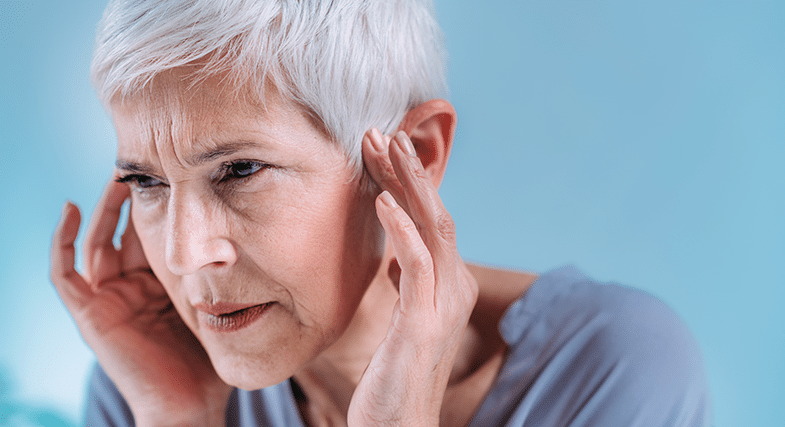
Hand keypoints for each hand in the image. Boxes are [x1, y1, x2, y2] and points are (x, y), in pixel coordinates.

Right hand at [50, 179, 230, 426]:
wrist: (190, 404)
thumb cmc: (209, 360)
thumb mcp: (217, 304)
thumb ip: (223, 274)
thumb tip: (252, 235)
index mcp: (160, 284)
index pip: (152, 235)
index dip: (158, 206)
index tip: (176, 174)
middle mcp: (132, 287)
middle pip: (123, 232)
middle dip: (129, 199)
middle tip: (145, 165)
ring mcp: (109, 299)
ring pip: (96, 243)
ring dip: (102, 209)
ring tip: (118, 177)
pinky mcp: (90, 314)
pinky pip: (64, 273)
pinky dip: (62, 241)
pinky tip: (71, 207)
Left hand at [348, 130, 478, 425]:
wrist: (398, 425)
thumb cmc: (395, 373)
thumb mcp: (405, 316)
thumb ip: (407, 282)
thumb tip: (396, 256)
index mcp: (448, 281)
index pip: (431, 218)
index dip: (409, 180)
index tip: (384, 147)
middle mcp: (454, 285)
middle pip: (436, 212)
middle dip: (408, 169)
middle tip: (380, 131)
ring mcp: (442, 303)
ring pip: (432, 228)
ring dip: (406, 184)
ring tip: (382, 148)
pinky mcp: (423, 322)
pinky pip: (416, 265)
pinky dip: (401, 229)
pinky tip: (381, 201)